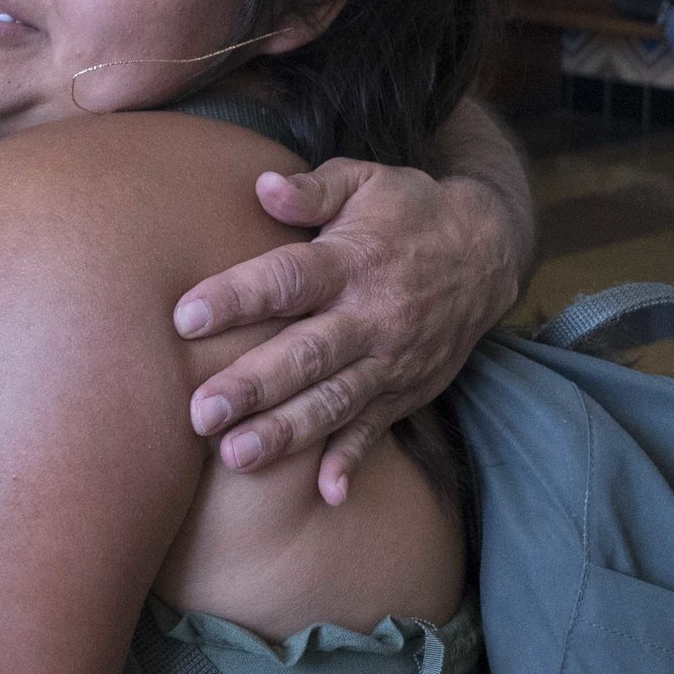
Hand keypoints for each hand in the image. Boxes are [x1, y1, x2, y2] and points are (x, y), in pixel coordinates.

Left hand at [173, 160, 521, 503]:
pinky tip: (327, 492)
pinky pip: (377, 430)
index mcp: (351, 261)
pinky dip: (354, 460)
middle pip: (306, 355)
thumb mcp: (366, 181)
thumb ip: (313, 189)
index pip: (288, 281)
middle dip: (252, 386)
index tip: (185, 317)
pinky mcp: (406, 390)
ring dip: (286, 432)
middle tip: (199, 413)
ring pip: (333, 402)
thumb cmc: (408, 212)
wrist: (488, 251)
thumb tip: (262, 186)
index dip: (237, 298)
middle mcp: (371, 316)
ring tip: (235, 456)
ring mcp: (391, 360)